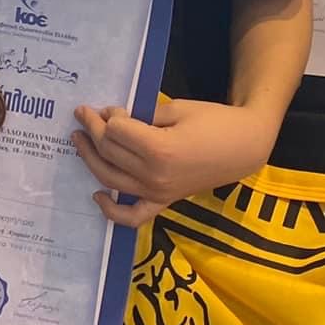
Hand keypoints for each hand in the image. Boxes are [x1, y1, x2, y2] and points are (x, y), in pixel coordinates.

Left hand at [72, 98, 278, 229]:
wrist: (245, 147)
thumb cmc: (216, 121)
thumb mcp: (177, 109)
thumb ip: (143, 116)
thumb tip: (116, 119)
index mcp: (159, 149)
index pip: (115, 131)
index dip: (107, 116)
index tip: (107, 107)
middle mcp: (154, 176)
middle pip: (109, 152)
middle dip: (93, 130)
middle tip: (84, 115)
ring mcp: (158, 193)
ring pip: (110, 178)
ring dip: (89, 159)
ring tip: (79, 141)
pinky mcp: (164, 202)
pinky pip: (132, 216)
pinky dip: (111, 211)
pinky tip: (98, 195)